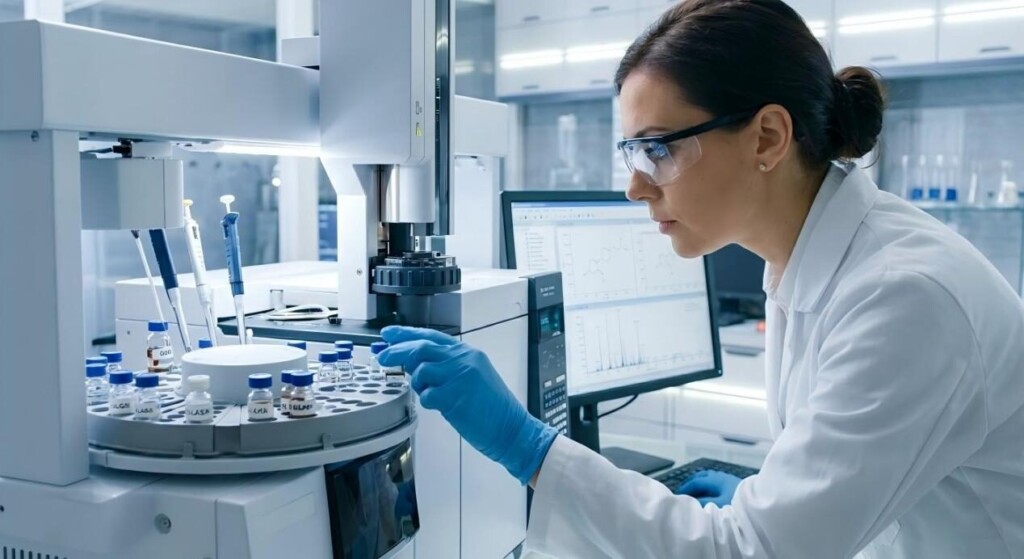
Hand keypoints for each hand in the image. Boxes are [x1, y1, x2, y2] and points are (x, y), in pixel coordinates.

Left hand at [378, 326, 557, 484]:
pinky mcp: (455, 396)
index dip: (406, 334)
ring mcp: (460, 376)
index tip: (388, 334)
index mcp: (468, 353)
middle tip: (382, 356)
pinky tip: (442, 407)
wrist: (511, 429)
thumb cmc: (492, 408)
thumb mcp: (471, 377)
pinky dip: (429, 402)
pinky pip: (427, 396)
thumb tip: (412, 363)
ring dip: (419, 384)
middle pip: (420, 347)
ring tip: (432, 395)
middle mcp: (464, 360)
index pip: (431, 337)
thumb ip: (445, 367)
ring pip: (421, 371)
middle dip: (396, 351)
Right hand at [674, 470, 741, 506]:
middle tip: (683, 492)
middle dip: (691, 484)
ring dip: (700, 485)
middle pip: (701, 477)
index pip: (695, 482)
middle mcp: (721, 477)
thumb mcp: (718, 505)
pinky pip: (717, 482)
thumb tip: (689, 501)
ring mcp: (729, 479)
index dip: (684, 489)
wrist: (762, 501)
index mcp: (715, 480)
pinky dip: (709, 487)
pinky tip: (711, 494)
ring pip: (710, 478)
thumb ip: (702, 503)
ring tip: (695, 493)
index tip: (677, 496)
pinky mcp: (736, 484)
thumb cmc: (740, 504)